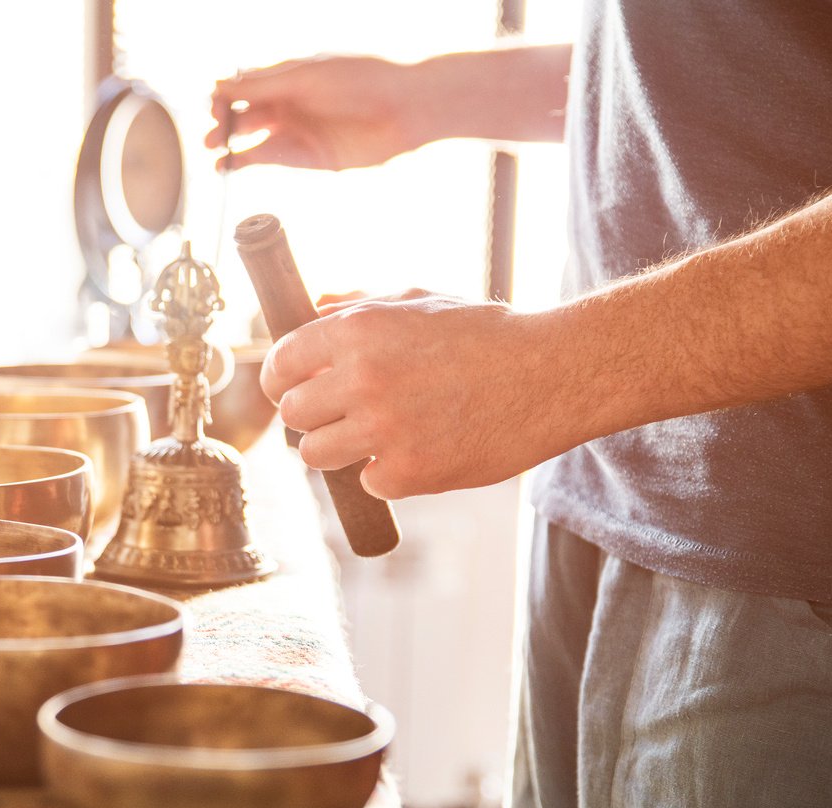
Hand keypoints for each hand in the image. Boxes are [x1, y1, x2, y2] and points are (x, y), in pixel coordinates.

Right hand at [206, 55, 434, 171]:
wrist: (403, 109)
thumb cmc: (360, 80)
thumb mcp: (305, 77)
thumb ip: (262, 85)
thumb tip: (219, 84)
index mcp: (288, 74)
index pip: (244, 83)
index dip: (225, 93)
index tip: (214, 102)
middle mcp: (289, 101)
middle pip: (243, 111)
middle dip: (222, 119)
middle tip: (210, 130)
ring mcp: (297, 129)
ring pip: (251, 136)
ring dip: (227, 142)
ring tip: (211, 149)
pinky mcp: (306, 156)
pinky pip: (267, 158)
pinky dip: (243, 162)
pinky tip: (225, 165)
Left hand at [261, 294, 594, 497]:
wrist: (553, 375)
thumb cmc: (486, 335)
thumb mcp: (419, 301)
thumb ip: (357, 307)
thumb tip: (310, 307)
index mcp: (358, 330)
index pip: (279, 364)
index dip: (281, 380)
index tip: (292, 389)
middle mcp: (363, 378)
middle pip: (292, 413)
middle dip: (310, 415)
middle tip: (339, 415)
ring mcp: (384, 429)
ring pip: (314, 454)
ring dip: (337, 448)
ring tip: (372, 436)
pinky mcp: (408, 472)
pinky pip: (367, 481)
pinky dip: (387, 472)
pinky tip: (419, 450)